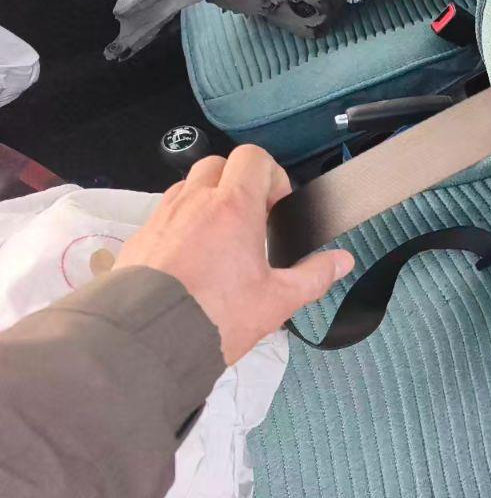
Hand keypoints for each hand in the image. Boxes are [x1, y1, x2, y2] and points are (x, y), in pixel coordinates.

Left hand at [115, 145, 354, 363]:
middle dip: (236, 182)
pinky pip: (163, 215)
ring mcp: (162, 218)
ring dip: (206, 200)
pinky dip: (179, 224)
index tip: (276, 207)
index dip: (271, 175)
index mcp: (233, 207)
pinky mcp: (138, 239)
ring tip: (218, 239)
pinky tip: (188, 261)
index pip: (253, 158)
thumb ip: (313, 276)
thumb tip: (341, 261)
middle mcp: (194, 202)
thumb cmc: (213, 318)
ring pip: (186, 186)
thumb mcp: (277, 301)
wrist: (143, 343)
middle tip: (249, 218)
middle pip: (217, 164)